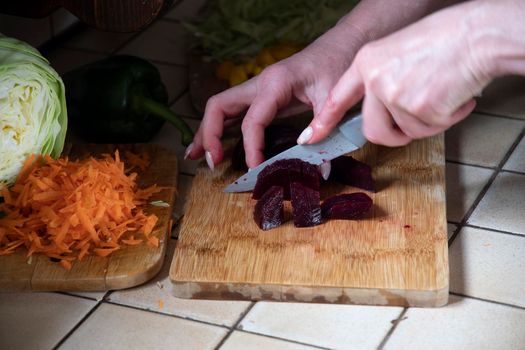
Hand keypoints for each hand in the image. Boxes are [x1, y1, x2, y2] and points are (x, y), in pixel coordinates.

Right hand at [185, 23, 365, 168]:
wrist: (340, 45)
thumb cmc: (336, 65)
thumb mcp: (334, 97)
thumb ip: (324, 129)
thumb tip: (320, 169)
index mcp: (274, 83)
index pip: (252, 120)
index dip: (250, 147)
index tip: (255, 168)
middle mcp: (258, 84)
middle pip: (219, 107)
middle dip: (210, 135)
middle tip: (212, 162)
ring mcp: (257, 89)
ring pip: (220, 109)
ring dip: (206, 132)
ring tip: (194, 156)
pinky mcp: (261, 96)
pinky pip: (233, 113)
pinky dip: (219, 129)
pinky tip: (213, 146)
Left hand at [300, 1, 497, 146]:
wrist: (477, 35)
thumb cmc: (444, 40)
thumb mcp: (398, 52)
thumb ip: (383, 81)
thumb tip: (383, 112)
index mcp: (367, 62)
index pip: (338, 98)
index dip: (325, 121)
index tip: (310, 137)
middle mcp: (375, 80)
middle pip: (373, 130)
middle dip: (395, 133)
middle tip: (417, 120)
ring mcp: (395, 96)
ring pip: (405, 132)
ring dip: (427, 122)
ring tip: (443, 94)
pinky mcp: (419, 110)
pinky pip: (431, 130)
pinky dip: (448, 118)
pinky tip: (457, 95)